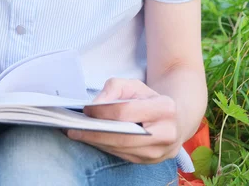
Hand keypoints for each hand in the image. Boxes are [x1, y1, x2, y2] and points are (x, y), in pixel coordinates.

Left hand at [66, 78, 181, 163]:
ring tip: (78, 134)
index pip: (126, 112)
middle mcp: (166, 134)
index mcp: (164, 109)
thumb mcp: (133, 85)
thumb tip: (95, 105)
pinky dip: (106, 148)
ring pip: (122, 149)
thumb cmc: (149, 99)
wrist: (175, 119)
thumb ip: (113, 88)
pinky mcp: (151, 162)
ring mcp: (160, 152)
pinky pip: (123, 156)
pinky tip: (92, 141)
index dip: (103, 112)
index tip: (86, 110)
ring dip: (97, 143)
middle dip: (95, 133)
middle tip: (74, 128)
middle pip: (123, 136)